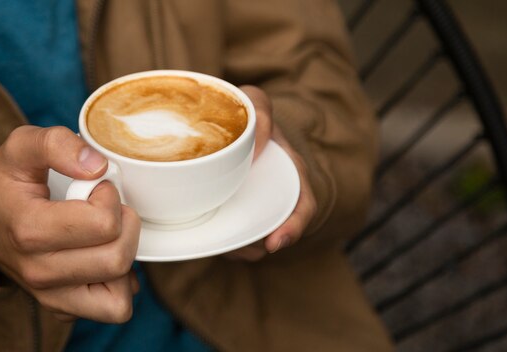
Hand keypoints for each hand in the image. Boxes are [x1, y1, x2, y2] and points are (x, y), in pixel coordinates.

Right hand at [0, 126, 140, 322]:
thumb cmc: (5, 184)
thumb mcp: (22, 147)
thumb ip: (58, 144)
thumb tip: (98, 166)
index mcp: (30, 230)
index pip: (105, 224)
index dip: (110, 197)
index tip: (96, 187)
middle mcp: (39, 271)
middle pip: (117, 259)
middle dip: (126, 227)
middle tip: (107, 210)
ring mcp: (50, 295)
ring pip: (119, 295)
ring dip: (125, 258)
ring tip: (106, 235)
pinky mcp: (61, 308)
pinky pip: (113, 308)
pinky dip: (120, 285)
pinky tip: (102, 256)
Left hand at [225, 86, 317, 260]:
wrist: (223, 121)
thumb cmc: (244, 113)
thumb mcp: (254, 102)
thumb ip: (259, 112)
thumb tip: (256, 144)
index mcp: (290, 173)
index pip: (304, 207)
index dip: (294, 227)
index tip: (275, 242)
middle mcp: (275, 195)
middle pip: (272, 232)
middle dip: (256, 247)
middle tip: (232, 248)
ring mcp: (254, 206)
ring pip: (250, 240)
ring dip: (235, 249)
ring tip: (216, 244)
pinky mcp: (231, 212)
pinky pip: (229, 235)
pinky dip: (220, 242)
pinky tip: (203, 236)